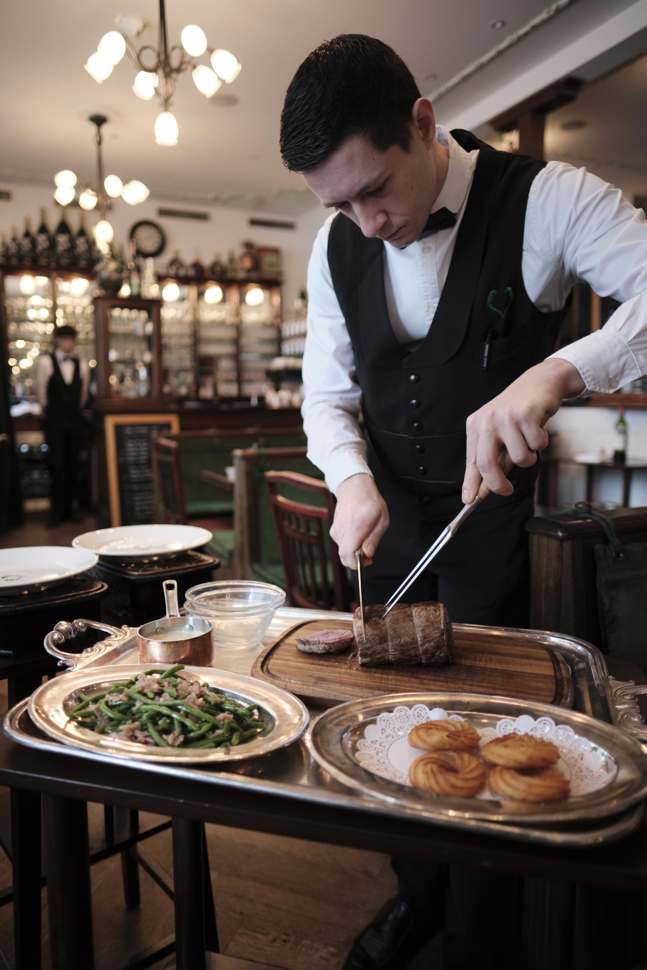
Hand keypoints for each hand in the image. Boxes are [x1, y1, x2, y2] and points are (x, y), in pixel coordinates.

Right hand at [330, 473, 388, 567]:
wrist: (354, 488)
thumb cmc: (369, 502)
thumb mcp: (382, 520)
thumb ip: (373, 540)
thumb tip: (368, 555)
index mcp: (355, 528)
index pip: (349, 556)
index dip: (358, 564)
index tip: (368, 560)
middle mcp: (342, 531)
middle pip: (344, 557)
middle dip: (356, 560)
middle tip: (368, 552)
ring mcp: (336, 531)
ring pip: (343, 551)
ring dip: (354, 550)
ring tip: (364, 537)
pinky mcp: (333, 531)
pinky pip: (341, 544)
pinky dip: (349, 544)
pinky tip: (357, 533)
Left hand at [462, 358, 583, 502]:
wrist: (540, 382)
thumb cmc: (520, 412)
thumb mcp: (502, 435)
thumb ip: (495, 461)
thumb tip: (484, 489)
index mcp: (476, 426)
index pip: (472, 461)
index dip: (470, 483)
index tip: (469, 501)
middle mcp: (486, 421)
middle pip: (487, 464)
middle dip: (498, 484)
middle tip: (506, 491)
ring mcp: (505, 417)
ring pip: (519, 458)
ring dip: (530, 456)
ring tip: (530, 439)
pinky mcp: (525, 415)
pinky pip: (536, 445)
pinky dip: (541, 442)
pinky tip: (539, 427)